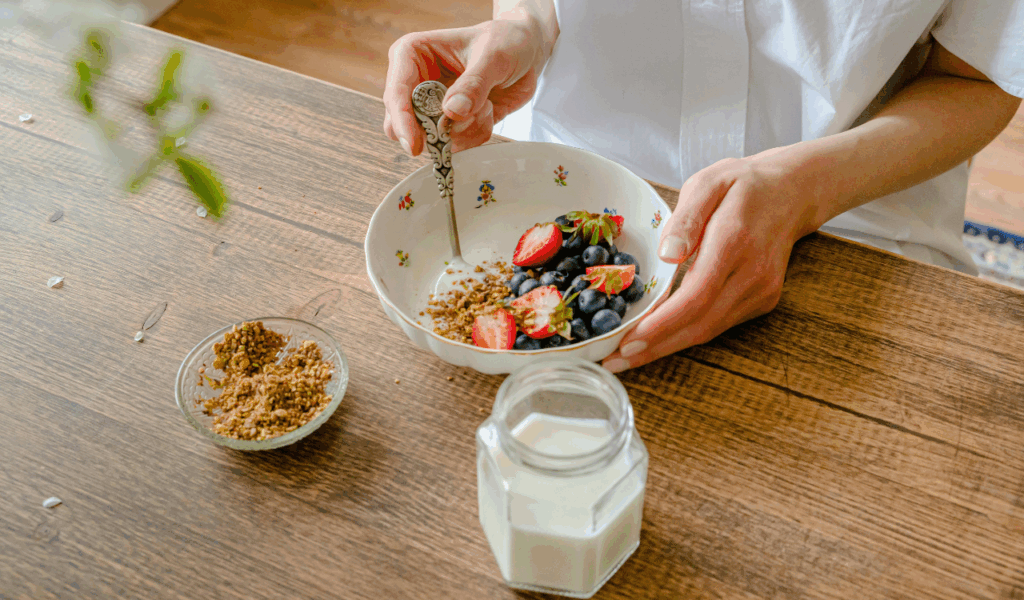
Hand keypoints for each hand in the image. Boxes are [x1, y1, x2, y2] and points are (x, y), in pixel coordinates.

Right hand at [383, 13, 550, 154]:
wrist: (527, 51)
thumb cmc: (506, 40)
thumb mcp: (494, 56)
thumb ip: (474, 84)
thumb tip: (451, 112)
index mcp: (413, 55)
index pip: (396, 92)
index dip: (402, 121)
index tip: (415, 144)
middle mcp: (416, 82)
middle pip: (403, 124)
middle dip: (438, 130)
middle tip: (467, 120)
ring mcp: (432, 106)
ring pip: (431, 139)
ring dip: (465, 130)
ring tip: (486, 104)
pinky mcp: (450, 123)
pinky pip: (455, 144)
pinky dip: (476, 134)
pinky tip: (488, 111)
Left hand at [602, 150, 819, 372]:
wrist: (792, 192)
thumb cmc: (742, 184)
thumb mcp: (709, 182)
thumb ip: (686, 217)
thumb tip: (667, 254)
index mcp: (734, 241)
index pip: (696, 295)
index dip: (662, 324)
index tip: (629, 339)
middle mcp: (752, 273)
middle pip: (701, 323)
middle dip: (656, 347)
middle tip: (616, 361)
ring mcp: (761, 291)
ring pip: (710, 330)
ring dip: (668, 347)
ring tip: (629, 356)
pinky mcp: (763, 300)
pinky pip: (720, 324)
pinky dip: (687, 335)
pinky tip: (659, 339)